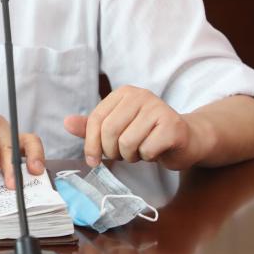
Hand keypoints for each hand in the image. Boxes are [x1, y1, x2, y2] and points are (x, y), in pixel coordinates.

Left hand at [64, 86, 209, 170]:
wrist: (186, 139)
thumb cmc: (147, 135)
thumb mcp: (117, 129)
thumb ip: (92, 127)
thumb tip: (66, 122)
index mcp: (124, 93)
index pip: (96, 119)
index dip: (90, 144)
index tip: (92, 160)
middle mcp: (141, 95)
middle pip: (109, 132)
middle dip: (113, 152)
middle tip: (124, 154)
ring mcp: (158, 108)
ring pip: (127, 143)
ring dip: (132, 156)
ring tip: (142, 150)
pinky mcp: (173, 125)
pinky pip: (147, 150)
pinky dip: (149, 157)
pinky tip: (156, 150)